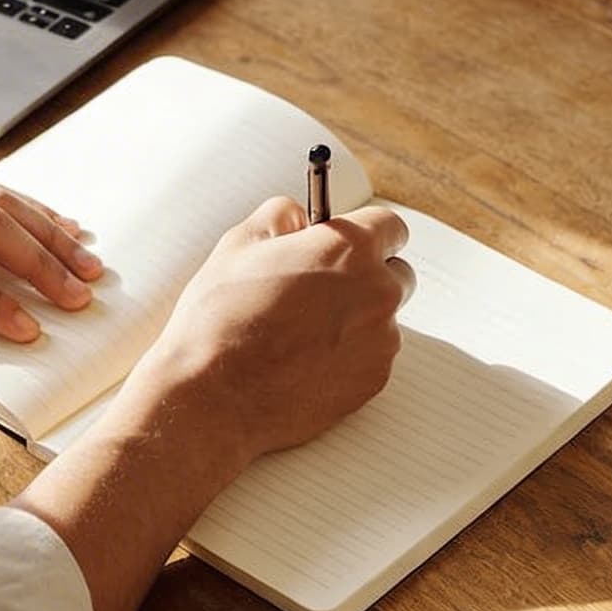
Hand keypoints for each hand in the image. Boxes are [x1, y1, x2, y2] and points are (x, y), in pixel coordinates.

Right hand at [127, 197, 410, 460]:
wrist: (215, 395)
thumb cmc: (221, 317)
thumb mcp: (238, 244)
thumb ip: (279, 216)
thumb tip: (298, 217)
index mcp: (350, 249)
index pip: (391, 226)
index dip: (367, 231)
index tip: (348, 241)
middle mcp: (378, 293)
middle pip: (397, 274)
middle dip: (368, 275)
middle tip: (323, 287)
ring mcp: (380, 341)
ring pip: (383, 319)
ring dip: (358, 318)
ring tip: (303, 332)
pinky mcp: (374, 381)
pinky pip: (372, 358)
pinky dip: (350, 356)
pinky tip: (306, 361)